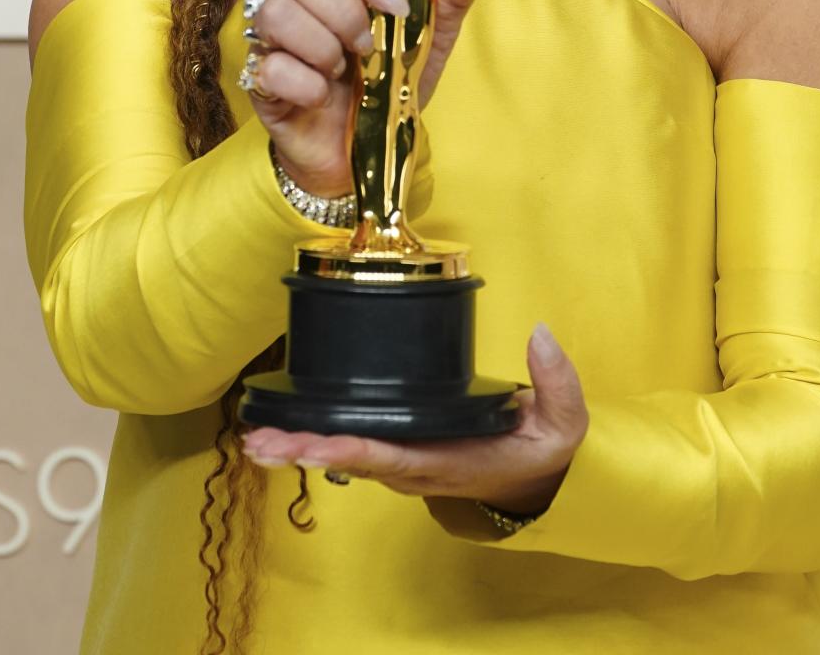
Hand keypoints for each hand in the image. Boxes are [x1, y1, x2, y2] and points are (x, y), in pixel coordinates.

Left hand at [242, 324, 588, 516]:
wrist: (538, 484)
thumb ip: (556, 381)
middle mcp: (417, 467)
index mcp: (448, 461)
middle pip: (351, 460)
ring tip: (256, 438)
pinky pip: (352, 448)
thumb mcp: (563, 423)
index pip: (391, 454)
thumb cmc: (541, 452)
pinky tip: (285, 432)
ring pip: (344, 457)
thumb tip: (541, 334)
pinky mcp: (399, 452)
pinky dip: (316, 441)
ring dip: (300, 448)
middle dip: (303, 451)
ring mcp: (405, 463)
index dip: (348, 449)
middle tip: (259, 443)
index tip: (311, 443)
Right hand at [244, 0, 478, 195]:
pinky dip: (305, 84)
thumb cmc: (393, 84)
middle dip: (344, 11)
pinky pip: (268, 66)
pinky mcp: (259, 80)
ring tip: (343, 69)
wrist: (369, 151)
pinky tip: (323, 97)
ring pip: (276, 13)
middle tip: (369, 45)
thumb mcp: (432, 42)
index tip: (394, 4)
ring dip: (320, 45)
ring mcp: (273, 38)